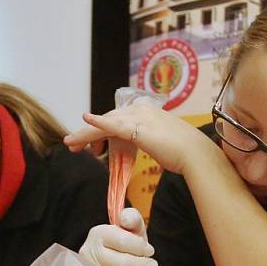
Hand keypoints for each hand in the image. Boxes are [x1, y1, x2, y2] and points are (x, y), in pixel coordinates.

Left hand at [64, 104, 218, 175]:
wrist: (195, 155)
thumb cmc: (183, 152)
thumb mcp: (160, 142)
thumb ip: (147, 139)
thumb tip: (143, 143)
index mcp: (146, 111)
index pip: (116, 119)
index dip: (100, 130)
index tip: (93, 146)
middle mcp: (141, 110)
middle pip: (107, 120)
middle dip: (88, 134)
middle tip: (73, 145)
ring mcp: (140, 118)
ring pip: (105, 124)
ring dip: (85, 134)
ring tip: (71, 144)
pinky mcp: (138, 129)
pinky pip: (113, 125)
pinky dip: (98, 123)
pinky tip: (85, 119)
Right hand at [79, 207, 163, 265]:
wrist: (116, 262)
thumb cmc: (126, 245)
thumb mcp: (131, 229)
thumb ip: (132, 218)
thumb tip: (126, 219)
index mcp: (98, 235)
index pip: (122, 241)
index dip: (140, 247)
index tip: (150, 251)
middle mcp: (89, 255)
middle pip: (122, 264)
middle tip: (154, 265)